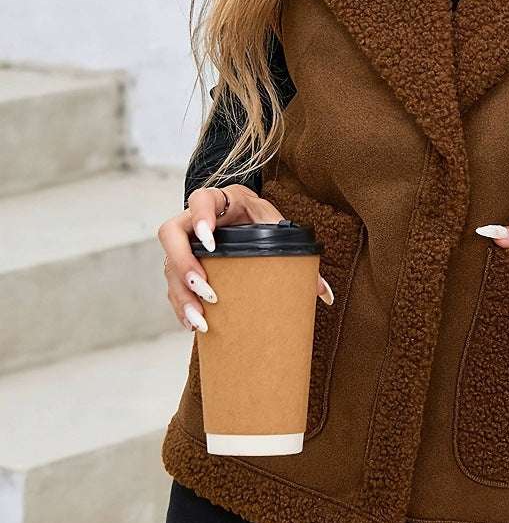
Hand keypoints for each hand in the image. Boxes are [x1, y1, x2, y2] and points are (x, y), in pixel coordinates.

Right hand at [157, 184, 333, 333]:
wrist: (246, 219)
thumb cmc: (260, 219)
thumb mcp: (278, 226)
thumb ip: (300, 254)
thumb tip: (325, 294)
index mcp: (219, 201)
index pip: (200, 199)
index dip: (200, 217)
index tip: (209, 239)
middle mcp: (193, 220)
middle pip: (171, 235)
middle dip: (184, 263)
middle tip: (205, 288)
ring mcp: (184, 244)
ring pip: (168, 266)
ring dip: (182, 294)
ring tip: (200, 319)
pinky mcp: (181, 265)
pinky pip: (173, 286)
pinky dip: (180, 306)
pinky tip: (192, 324)